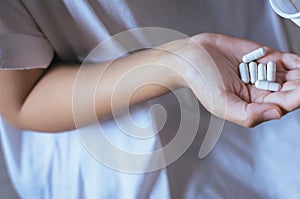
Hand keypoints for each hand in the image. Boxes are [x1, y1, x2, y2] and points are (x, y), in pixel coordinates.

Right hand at [160, 33, 299, 126]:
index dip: (296, 98)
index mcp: (251, 105)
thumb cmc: (200, 81)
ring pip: (289, 74)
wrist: (190, 56)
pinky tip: (297, 61)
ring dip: (299, 73)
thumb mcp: (221, 103)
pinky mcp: (259, 56)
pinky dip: (292, 60)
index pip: (281, 104)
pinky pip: (281, 59)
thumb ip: (247, 114)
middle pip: (289, 90)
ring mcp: (260, 72)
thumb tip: (276, 114)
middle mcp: (258, 90)